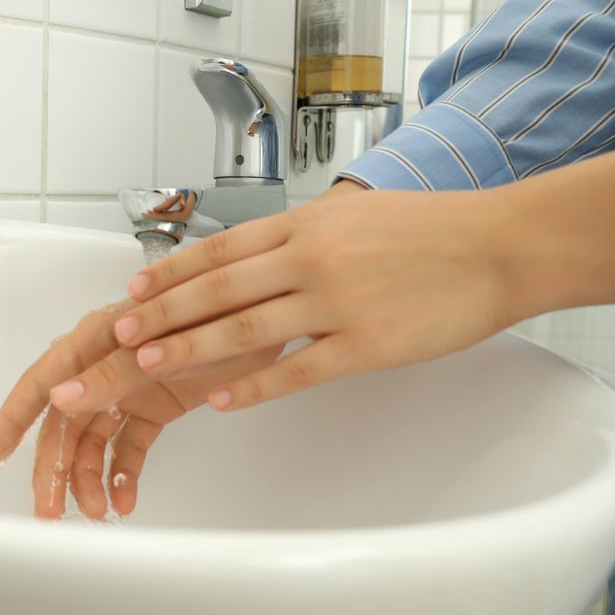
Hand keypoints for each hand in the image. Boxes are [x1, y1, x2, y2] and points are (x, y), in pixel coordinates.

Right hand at [0, 299, 278, 519]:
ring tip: (96, 513)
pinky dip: (124, 472)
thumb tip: (60, 400)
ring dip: (89, 477)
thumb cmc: (219, 311)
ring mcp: (130, 386)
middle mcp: (106, 363)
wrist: (272, 310)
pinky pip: (129, 444)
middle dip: (53, 468)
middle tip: (48, 512)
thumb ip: (112, 372)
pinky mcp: (157, 404)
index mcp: (98, 339)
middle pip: (66, 422)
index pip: (43, 382)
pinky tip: (125, 499)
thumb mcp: (165, 344)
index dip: (12, 417)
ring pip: (94, 439)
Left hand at [49, 187, 513, 412]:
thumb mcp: (351, 210)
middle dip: (160, 316)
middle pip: (217, 291)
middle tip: (118, 336)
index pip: (218, 250)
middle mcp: (310, 259)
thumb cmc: (425, 228)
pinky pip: (297, 372)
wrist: (495, 246)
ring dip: (189, 351)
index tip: (133, 292)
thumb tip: (253, 248)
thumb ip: (298, 232)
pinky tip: (221, 404)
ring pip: (244, 331)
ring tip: (148, 367)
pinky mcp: (366, 346)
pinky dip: (254, 389)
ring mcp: (336, 303)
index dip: (169, 274)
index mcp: (303, 224)